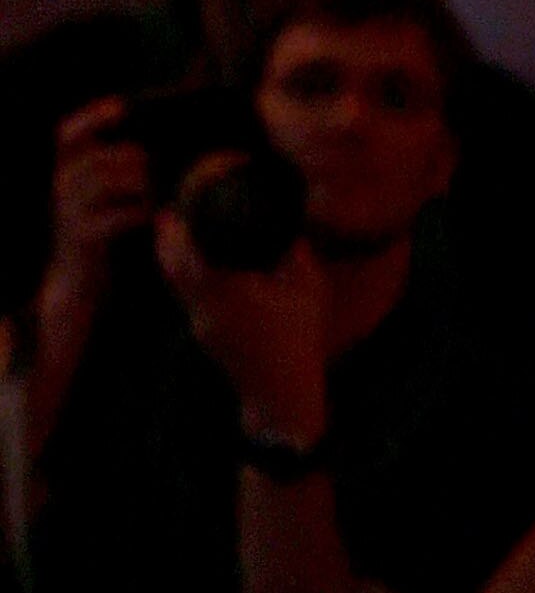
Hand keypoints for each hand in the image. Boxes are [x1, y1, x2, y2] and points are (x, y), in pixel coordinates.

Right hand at [46, 99, 152, 292]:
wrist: (79, 277)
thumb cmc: (101, 227)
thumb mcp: (102, 193)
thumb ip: (119, 167)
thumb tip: (156, 146)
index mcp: (68, 170)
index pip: (68, 133)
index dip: (92, 116)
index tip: (122, 107)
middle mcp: (62, 185)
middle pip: (97, 156)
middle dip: (130, 156)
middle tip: (156, 163)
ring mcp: (69, 211)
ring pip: (104, 181)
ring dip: (137, 182)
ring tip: (157, 188)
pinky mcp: (83, 235)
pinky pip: (114, 216)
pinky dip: (138, 211)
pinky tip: (153, 212)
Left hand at [155, 193, 328, 440]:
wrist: (282, 396)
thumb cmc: (301, 341)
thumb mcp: (308, 290)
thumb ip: (294, 252)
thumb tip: (284, 220)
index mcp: (231, 293)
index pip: (190, 249)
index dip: (181, 222)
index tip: (183, 196)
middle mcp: (206, 307)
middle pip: (170, 263)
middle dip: (167, 233)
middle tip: (169, 207)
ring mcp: (200, 323)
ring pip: (173, 279)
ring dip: (171, 254)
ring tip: (175, 228)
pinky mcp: (202, 333)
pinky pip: (185, 294)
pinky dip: (184, 273)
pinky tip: (195, 260)